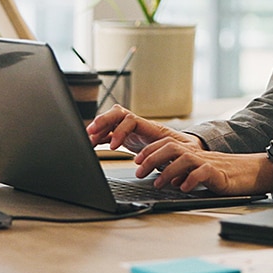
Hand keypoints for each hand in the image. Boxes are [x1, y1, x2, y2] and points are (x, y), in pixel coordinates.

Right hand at [85, 104, 199, 154]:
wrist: (184, 151)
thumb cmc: (184, 150)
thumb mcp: (181, 152)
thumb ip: (175, 153)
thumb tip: (172, 158)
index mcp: (151, 127)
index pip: (130, 120)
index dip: (120, 131)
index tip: (114, 146)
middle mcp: (140, 125)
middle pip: (117, 114)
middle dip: (103, 120)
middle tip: (91, 131)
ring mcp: (132, 130)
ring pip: (111, 122)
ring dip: (99, 128)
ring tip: (88, 138)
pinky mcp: (127, 138)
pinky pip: (110, 134)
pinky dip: (100, 137)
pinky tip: (92, 143)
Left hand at [135, 139, 272, 195]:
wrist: (249, 172)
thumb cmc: (222, 172)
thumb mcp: (197, 170)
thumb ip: (181, 172)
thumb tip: (164, 180)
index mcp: (191, 152)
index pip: (166, 144)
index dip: (149, 150)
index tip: (136, 161)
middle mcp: (197, 154)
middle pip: (171, 147)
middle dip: (152, 158)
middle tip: (139, 172)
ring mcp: (208, 162)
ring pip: (184, 159)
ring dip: (168, 171)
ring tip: (158, 184)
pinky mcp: (218, 174)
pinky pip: (203, 173)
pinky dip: (191, 180)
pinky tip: (184, 189)